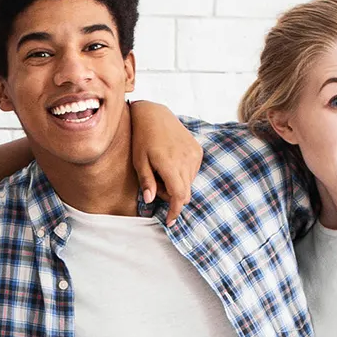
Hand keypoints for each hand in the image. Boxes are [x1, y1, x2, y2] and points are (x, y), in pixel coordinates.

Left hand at [127, 101, 200, 225]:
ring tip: (161, 171)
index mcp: (170, 164)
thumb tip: (151, 200)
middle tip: (156, 184)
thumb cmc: (142, 138)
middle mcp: (186, 160)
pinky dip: (182, 175)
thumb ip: (147, 181)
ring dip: (177, 185)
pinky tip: (170, 164)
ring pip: (189, 183)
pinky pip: (193, 172)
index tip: (170, 222)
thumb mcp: (139, 161)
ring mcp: (194, 154)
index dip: (175, 211)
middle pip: (185, 192)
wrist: (155, 114)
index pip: (179, 196)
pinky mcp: (198, 150)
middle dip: (171, 196)